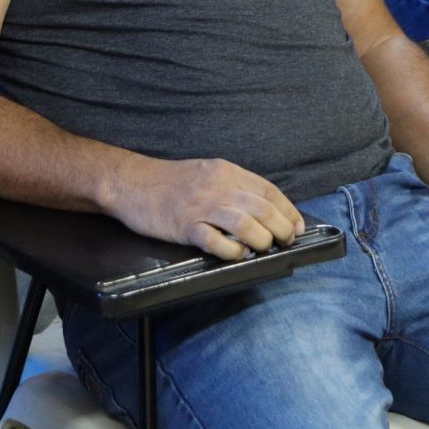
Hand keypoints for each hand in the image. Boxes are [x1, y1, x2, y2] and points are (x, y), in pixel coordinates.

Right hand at [104, 156, 301, 260]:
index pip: (268, 190)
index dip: (288, 210)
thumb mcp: (206, 173)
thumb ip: (232, 187)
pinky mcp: (184, 226)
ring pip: (245, 224)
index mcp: (225, 171)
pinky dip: (233, 252)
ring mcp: (200, 206)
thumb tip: (262, 209)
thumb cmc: (170, 182)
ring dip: (262, 240)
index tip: (297, 226)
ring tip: (264, 249)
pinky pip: (216, 241)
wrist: (131, 182)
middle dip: (282, 228)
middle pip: (262, 208)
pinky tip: (238, 256)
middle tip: (286, 242)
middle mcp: (217, 186)